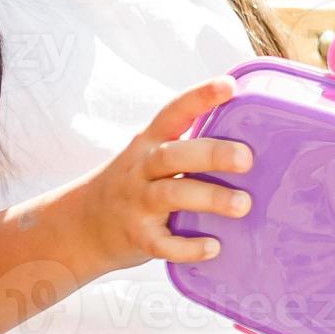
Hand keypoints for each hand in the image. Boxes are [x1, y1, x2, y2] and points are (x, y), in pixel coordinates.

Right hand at [60, 77, 257, 275]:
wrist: (82, 225)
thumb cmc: (134, 185)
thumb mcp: (149, 156)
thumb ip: (187, 148)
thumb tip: (252, 141)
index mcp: (148, 142)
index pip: (173, 111)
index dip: (200, 97)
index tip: (229, 86)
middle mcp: (141, 169)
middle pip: (173, 154)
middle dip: (211, 154)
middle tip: (246, 159)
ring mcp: (137, 203)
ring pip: (171, 195)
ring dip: (209, 198)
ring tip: (243, 205)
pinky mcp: (137, 238)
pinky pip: (163, 243)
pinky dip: (188, 247)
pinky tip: (214, 247)